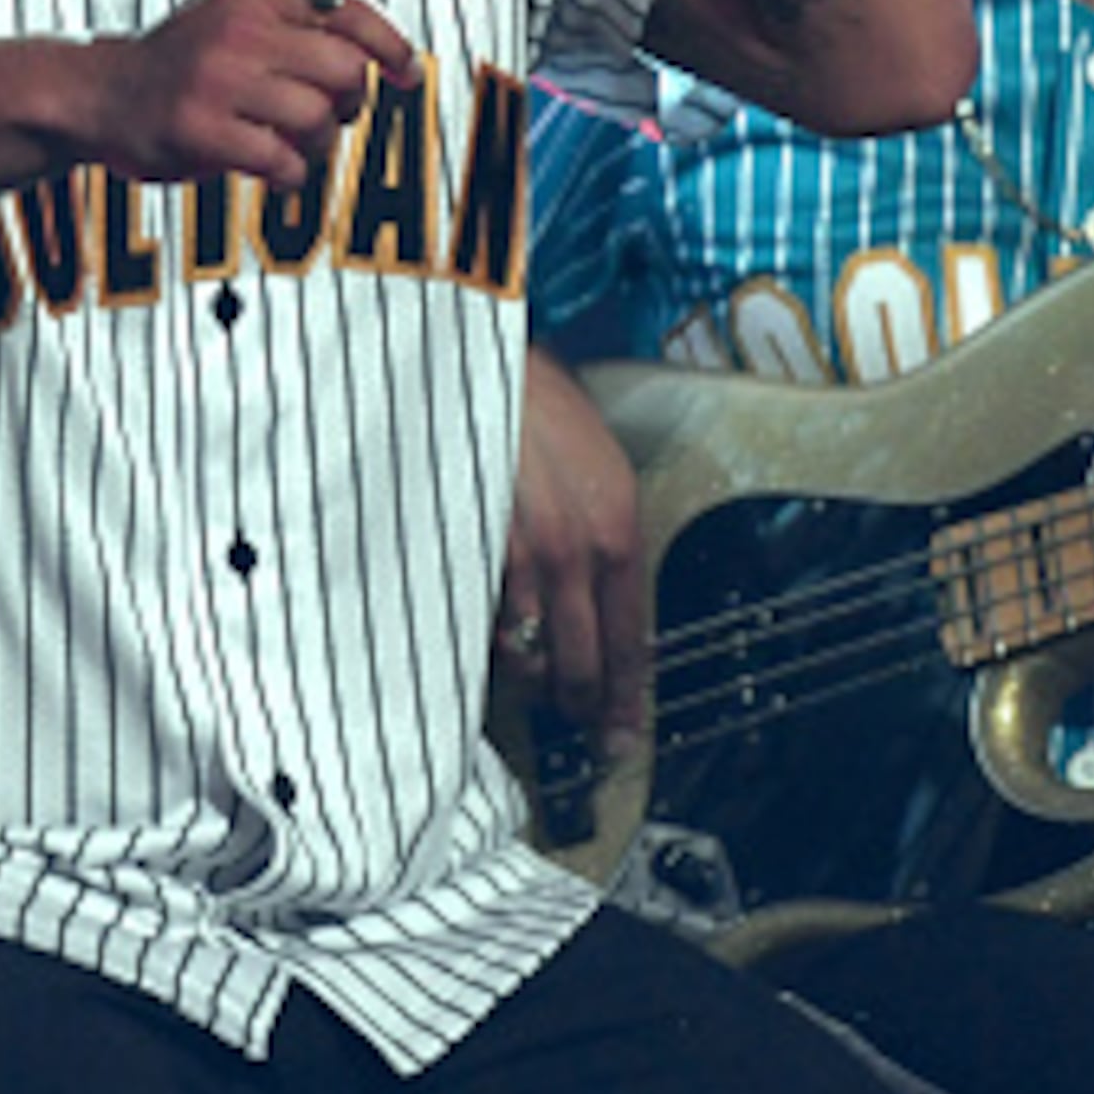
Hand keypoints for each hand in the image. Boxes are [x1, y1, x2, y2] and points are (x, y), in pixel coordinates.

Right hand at [79, 0, 417, 191]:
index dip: (390, 45)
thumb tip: (374, 56)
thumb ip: (293, 27)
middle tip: (332, 116)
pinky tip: (274, 170)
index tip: (407, 71)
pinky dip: (291, 174)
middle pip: (344, 70)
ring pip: (319, 117)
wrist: (96, 95)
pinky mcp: (202, 130)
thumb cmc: (174, 66)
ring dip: (318, 143)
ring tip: (293, 145)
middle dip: (350, 103)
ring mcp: (219, 80)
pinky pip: (283, 159)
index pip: (346, 11)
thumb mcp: (230, 20)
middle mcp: (239, 31)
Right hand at [504, 352, 652, 741]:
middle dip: (576, 703)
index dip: (626, 699)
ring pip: (521, 655)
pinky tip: (481, 640)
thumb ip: (605, 543)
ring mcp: (512, 556)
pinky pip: (477, 623)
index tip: (624, 734)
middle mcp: (571, 552)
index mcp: (617, 531)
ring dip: (523, 675)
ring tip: (524, 678)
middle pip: (577, 665)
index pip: (630, 642)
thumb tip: (601, 608)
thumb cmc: (537, 405)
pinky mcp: (463, 551)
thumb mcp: (600, 468)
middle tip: (575, 722)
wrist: (474, 359)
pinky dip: (480, 641)